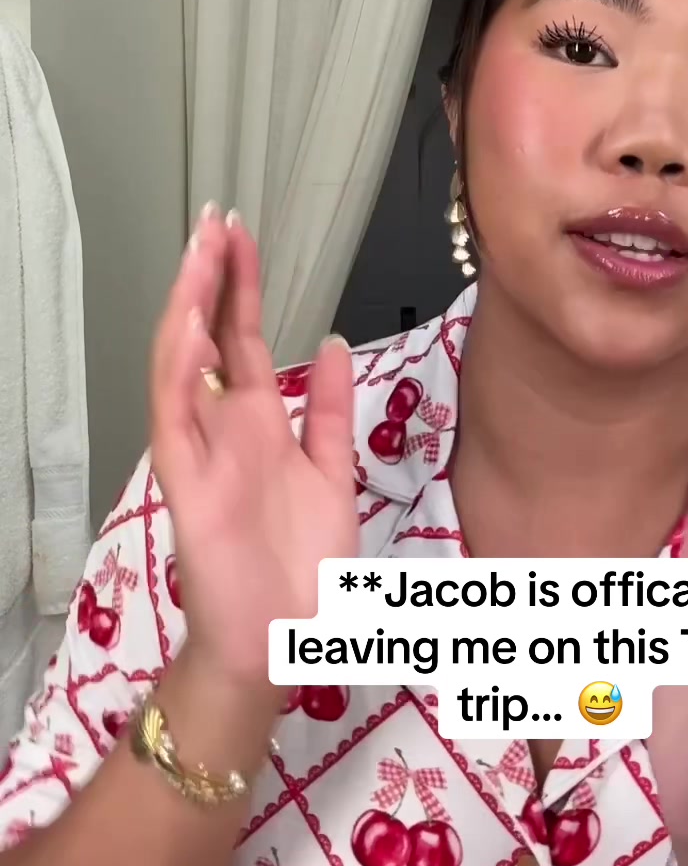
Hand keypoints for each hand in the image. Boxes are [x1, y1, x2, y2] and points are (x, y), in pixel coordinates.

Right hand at [149, 206, 357, 690]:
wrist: (282, 644)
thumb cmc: (301, 571)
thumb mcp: (333, 472)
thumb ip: (332, 409)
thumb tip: (332, 342)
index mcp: (261, 425)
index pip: (245, 338)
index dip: (242, 286)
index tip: (241, 236)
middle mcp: (225, 430)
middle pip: (212, 338)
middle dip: (214, 278)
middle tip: (217, 221)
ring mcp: (201, 454)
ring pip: (184, 365)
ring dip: (191, 308)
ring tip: (200, 253)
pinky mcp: (186, 485)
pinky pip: (175, 418)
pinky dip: (178, 371)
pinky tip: (188, 327)